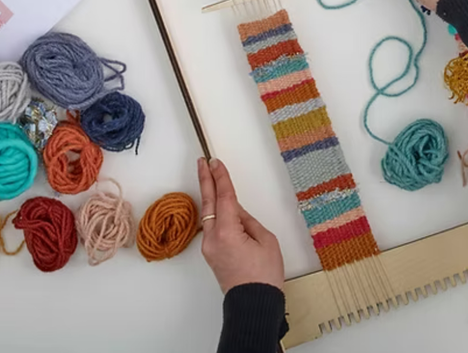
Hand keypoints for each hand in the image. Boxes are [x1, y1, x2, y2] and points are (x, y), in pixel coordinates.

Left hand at [198, 157, 284, 293]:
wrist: (253, 305)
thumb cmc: (264, 275)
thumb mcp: (265, 240)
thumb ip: (248, 220)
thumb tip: (236, 212)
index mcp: (227, 232)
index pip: (224, 197)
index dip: (220, 177)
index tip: (215, 162)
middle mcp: (212, 238)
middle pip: (209, 202)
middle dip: (206, 180)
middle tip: (202, 162)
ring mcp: (209, 247)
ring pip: (209, 215)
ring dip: (211, 196)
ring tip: (210, 177)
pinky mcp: (211, 254)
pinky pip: (213, 227)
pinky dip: (216, 213)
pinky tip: (222, 205)